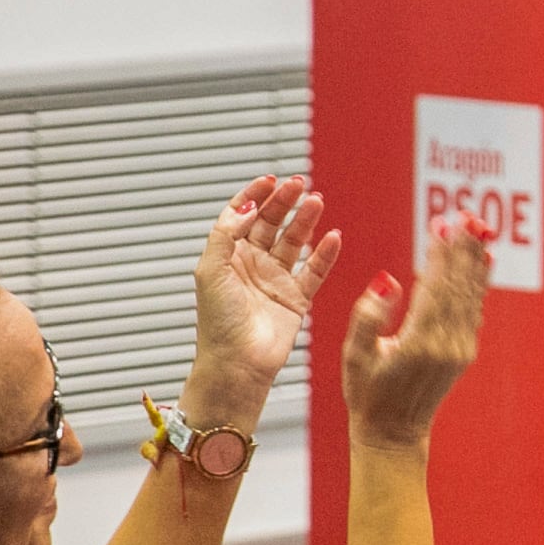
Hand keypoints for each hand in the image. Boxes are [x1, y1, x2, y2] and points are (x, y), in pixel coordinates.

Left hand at [191, 178, 343, 424]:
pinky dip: (325, 252)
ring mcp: (276, 280)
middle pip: (271, 223)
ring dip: (305, 220)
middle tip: (299, 185)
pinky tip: (332, 236)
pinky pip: (315, 269)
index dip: (254, 196)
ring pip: (294, 241)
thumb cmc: (218, 324)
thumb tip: (246, 206)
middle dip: (284, 202)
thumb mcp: (211, 270)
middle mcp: (252, 265)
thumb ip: (226, 233)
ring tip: (317, 201)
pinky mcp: (297, 297)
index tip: (269, 181)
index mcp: (228, 257)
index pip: (242, 216)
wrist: (237, 363)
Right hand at [341, 222, 489, 453]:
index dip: (439, 254)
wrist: (393, 433)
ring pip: (471, 295)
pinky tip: (482, 261)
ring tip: (476, 229)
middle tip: (464, 216)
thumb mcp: (355, 355)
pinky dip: (479, 283)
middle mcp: (445, 344)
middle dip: (461, 249)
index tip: (441, 225)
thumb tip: (389, 280)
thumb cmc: (367, 394)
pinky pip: (474, 309)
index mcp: (418, 342)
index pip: (435, 287)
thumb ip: (368, 316)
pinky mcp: (464, 352)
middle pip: (458, 285)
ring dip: (473, 260)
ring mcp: (459, 349)